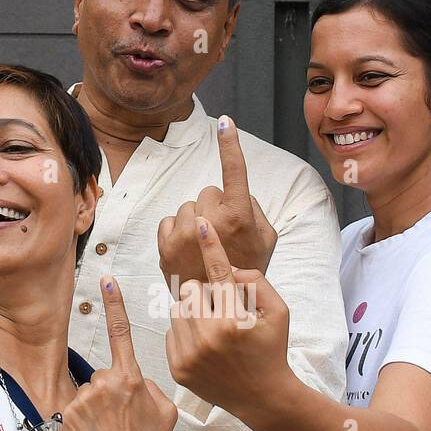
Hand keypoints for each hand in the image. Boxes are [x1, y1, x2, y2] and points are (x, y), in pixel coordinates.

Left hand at [61, 277, 178, 430]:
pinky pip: (75, 410)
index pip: (121, 333)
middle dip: (111, 393)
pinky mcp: (67, 414)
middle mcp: (106, 383)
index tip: (107, 280)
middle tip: (122, 422)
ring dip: (97, 409)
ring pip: (90, 394)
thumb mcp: (166, 411)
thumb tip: (137, 382)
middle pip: (105, 376)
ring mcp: (84, 399)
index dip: (114, 305)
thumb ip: (151, 387)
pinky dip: (82, 422)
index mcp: (132, 378)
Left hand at [157, 116, 276, 287]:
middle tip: (224, 234)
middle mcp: (209, 223)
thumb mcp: (267, 239)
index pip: (235, 173)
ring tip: (206, 246)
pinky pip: (169, 220)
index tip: (225, 121)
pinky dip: (177, 230)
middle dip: (215, 206)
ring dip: (196, 219)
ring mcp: (184, 235)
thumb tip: (234, 193)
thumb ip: (254, 208)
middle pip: (208, 192)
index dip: (230, 145)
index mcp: (238, 218)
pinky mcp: (164, 247)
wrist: (219, 309)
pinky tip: (189, 249)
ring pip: (187, 206)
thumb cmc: (247, 270)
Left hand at [166, 217, 291, 412]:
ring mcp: (189, 355)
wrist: (263, 398)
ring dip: (193, 313)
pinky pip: (171, 333)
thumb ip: (258, 282)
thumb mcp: (279, 312)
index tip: (201, 224)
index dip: (210, 245)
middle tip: (221, 310)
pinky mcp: (178, 368)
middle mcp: (208, 337)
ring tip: (213, 330)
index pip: (218, 273)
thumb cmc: (271, 349)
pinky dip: (185, 334)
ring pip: (177, 310)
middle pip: (190, 290)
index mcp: (233, 320)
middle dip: (204, 294)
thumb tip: (231, 268)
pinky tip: (205, 347)